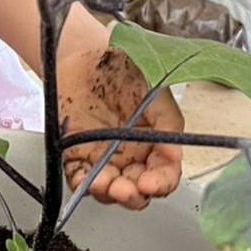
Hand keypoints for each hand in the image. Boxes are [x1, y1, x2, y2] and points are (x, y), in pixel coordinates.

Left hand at [58, 48, 184, 209]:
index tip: (150, 183)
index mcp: (155, 145)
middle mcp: (130, 158)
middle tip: (127, 189)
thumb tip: (174, 155)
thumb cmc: (126, 70)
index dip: (160, 184)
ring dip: (108, 193)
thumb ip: (167, 122)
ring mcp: (103, 159)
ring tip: (104, 183)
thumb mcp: (156, 92)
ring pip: (108, 190)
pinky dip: (81, 184)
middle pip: (136, 191)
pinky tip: (86, 181)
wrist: (87, 54)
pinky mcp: (75, 154)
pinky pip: (78, 177)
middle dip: (132, 196)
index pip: (164, 175)